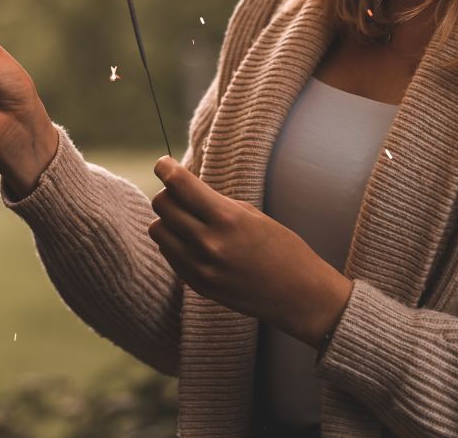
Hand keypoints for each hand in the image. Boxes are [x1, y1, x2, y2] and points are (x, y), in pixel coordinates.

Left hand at [148, 156, 353, 347]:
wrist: (299, 295)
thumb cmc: (283, 248)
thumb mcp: (252, 215)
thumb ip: (215, 202)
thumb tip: (184, 190)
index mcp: (227, 219)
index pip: (179, 185)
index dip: (165, 168)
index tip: (164, 163)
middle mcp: (209, 244)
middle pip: (162, 205)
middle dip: (169, 193)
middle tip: (182, 193)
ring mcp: (200, 268)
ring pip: (157, 230)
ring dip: (168, 220)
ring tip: (189, 220)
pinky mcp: (197, 285)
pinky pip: (168, 254)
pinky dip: (175, 242)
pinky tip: (194, 241)